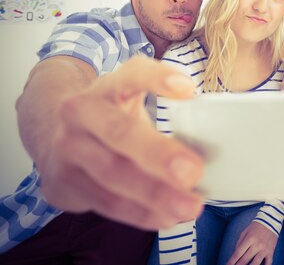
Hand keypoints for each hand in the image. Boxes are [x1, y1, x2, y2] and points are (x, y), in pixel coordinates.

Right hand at [28, 56, 204, 228]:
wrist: (57, 140)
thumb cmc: (113, 117)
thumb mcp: (131, 101)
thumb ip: (164, 111)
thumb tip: (218, 145)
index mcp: (107, 86)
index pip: (131, 75)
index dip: (157, 79)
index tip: (190, 90)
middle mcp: (82, 112)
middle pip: (120, 131)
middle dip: (158, 154)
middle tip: (193, 171)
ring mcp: (70, 148)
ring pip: (113, 173)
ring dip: (155, 193)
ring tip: (190, 205)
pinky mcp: (66, 182)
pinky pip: (108, 202)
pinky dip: (142, 212)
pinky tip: (168, 217)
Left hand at [226, 221, 277, 264]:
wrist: (270, 221)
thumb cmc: (255, 227)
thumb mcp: (245, 232)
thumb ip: (239, 243)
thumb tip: (235, 255)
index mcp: (249, 239)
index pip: (238, 253)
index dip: (231, 261)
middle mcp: (257, 245)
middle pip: (245, 260)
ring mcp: (264, 249)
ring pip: (256, 263)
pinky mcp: (271, 251)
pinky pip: (268, 262)